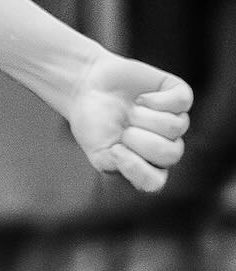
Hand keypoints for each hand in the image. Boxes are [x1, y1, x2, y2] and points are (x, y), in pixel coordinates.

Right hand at [66, 50, 190, 192]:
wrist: (87, 88)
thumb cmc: (93, 123)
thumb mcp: (98, 152)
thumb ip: (118, 167)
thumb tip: (135, 161)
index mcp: (147, 165)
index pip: (154, 182)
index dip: (135, 167)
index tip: (114, 150)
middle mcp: (166, 145)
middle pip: (171, 154)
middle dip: (141, 139)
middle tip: (124, 129)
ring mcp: (175, 120)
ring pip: (177, 127)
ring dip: (144, 117)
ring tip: (130, 111)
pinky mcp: (178, 95)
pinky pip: (182, 102)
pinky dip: (157, 100)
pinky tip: (141, 98)